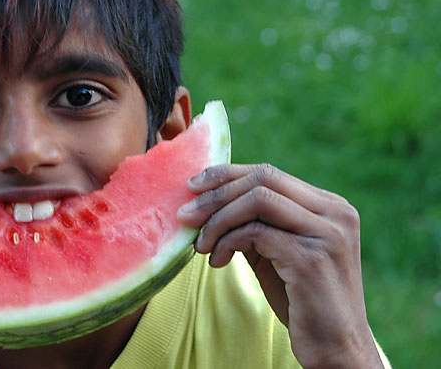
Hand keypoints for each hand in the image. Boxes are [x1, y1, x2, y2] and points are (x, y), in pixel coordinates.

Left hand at [177, 164, 382, 368]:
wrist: (336, 349)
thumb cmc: (301, 300)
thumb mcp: (276, 251)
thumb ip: (254, 222)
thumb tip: (205, 197)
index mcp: (329, 205)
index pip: (269, 173)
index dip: (226, 175)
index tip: (192, 187)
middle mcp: (335, 212)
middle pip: (262, 179)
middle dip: (215, 194)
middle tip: (185, 215)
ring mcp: (327, 233)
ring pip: (257, 200)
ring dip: (218, 219)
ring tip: (201, 244)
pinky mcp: (312, 258)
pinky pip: (255, 232)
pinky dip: (227, 242)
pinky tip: (217, 262)